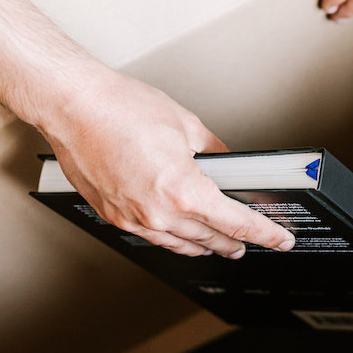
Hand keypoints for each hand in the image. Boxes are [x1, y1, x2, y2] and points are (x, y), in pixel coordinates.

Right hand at [38, 65, 296, 257]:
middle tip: (253, 243)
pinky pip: (153, 237)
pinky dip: (174, 239)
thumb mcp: (186, 125)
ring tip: (219, 246)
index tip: (279, 240)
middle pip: (210, 240)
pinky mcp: (114, 215)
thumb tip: (226, 164)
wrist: (73, 106)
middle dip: (236, 243)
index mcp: (183, 191)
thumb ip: (214, 152)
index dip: (264, 234)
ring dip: (205, 246)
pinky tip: (179, 234)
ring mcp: (133, 218)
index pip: (236, 223)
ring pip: (180, 244)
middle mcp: (158, 213)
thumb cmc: (120, 109)